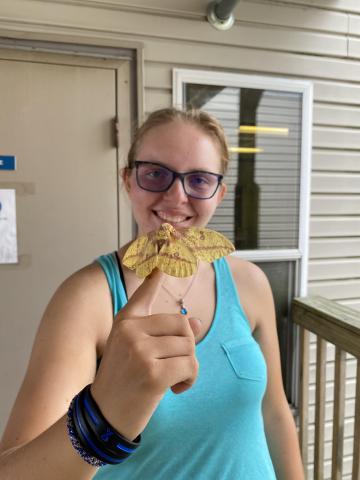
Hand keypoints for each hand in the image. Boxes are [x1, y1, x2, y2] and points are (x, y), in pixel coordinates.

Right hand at [91, 269, 200, 439]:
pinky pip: (190, 366)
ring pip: (189, 347)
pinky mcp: (153, 373)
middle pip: (183, 325)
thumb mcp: (135, 349)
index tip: (169, 245)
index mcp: (125, 320)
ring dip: (188, 367)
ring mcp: (140, 350)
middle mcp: (131, 330)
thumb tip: (198, 322)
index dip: (160, 270)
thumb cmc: (121, 380)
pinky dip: (190, 380)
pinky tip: (175, 389)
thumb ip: (163, 332)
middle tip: (173, 366)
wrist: (102, 416)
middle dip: (186, 348)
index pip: (146, 290)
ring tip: (171, 380)